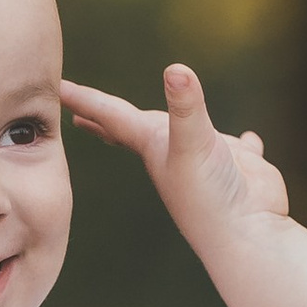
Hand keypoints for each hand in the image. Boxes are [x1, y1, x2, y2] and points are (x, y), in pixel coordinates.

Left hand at [61, 66, 290, 240]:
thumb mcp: (195, 144)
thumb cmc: (212, 196)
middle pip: (133, 128)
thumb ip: (186, 107)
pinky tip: (250, 139)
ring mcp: (207, 160)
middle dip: (107, 116)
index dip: (85, 98)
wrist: (247, 237)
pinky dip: (243, 142)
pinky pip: (240, 149)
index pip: (111, 116)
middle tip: (79, 107)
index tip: (57, 86)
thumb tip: (176, 69)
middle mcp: (175, 152)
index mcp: (154, 146)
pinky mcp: (240, 167)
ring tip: (155, 121)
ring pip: (185, 136)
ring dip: (171, 125)